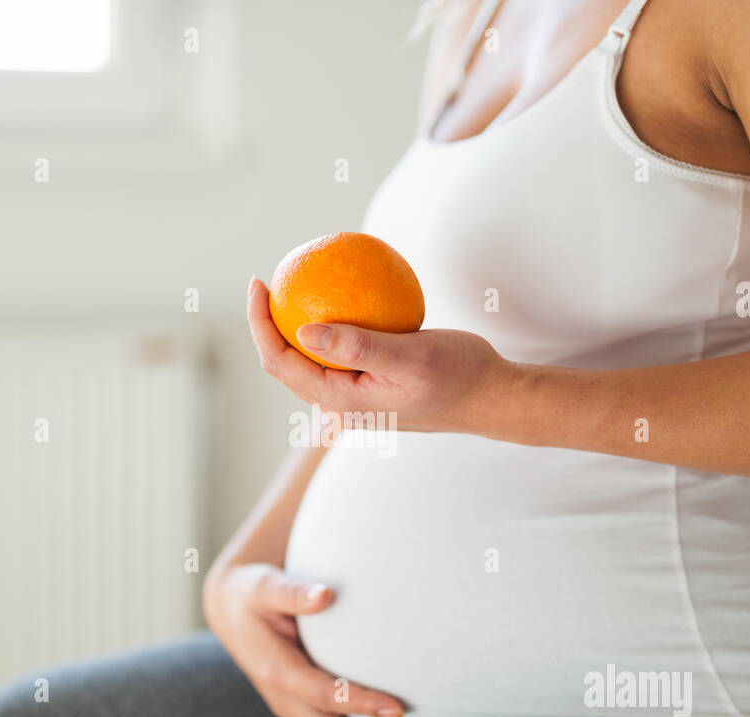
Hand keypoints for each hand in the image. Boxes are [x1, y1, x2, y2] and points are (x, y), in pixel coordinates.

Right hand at [202, 561, 415, 716]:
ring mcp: (290, 710)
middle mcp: (282, 698)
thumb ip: (293, 592)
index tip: (398, 709)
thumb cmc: (253, 594)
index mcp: (276, 670)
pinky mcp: (298, 713)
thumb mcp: (266, 586)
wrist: (230, 611)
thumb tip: (325, 595)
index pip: (323, 694)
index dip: (359, 703)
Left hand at [247, 277, 513, 432]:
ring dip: (293, 324)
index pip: (281, 363)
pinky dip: (331, 323)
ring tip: (292, 283)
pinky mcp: (370, 383)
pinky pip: (339, 351)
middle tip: (267, 279)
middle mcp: (341, 404)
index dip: (259, 325)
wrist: (490, 397)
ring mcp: (355, 396)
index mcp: (341, 402)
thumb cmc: (458, 375)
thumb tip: (302, 330)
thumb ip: (358, 346)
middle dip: (267, 324)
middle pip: (286, 363)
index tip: (259, 283)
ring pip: (310, 359)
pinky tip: (339, 292)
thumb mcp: (411, 356)